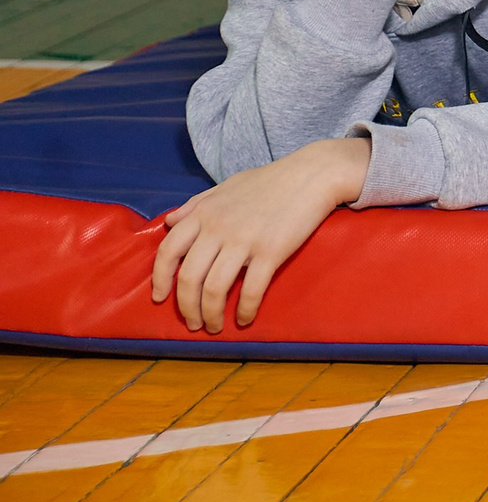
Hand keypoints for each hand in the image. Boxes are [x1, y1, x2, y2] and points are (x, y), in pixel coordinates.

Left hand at [149, 137, 369, 331]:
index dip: (160, 279)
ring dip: (210, 315)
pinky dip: (244, 310)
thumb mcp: (226, 186)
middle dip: (186, 307)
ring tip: (213, 327)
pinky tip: (244, 319)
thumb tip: (169, 222)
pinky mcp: (271, 251)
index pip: (168, 251)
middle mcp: (218, 228)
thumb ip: (195, 204)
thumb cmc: (270, 180)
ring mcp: (244, 241)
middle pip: (189, 277)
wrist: (313, 174)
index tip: (161, 298)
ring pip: (214, 289)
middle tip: (192, 323)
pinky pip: (251, 289)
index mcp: (204, 213)